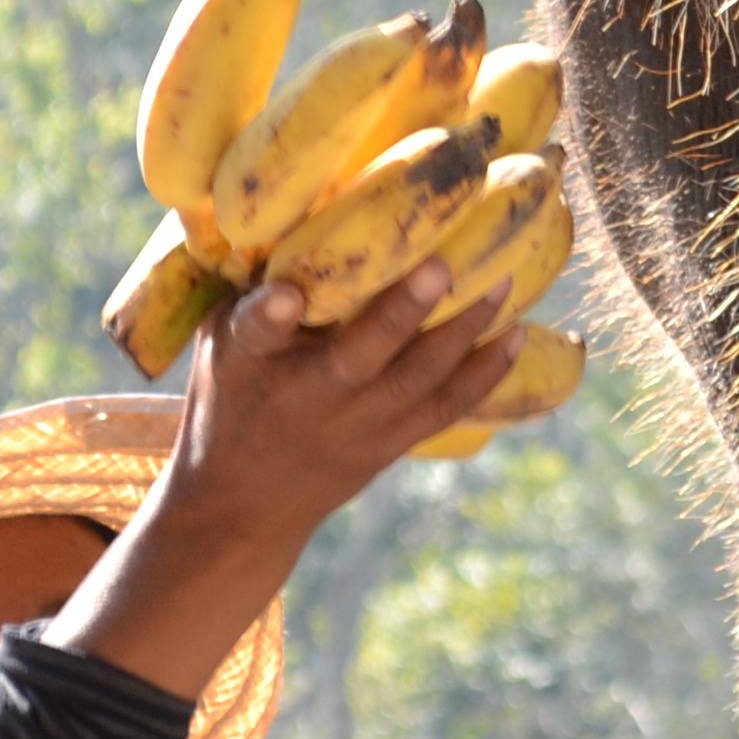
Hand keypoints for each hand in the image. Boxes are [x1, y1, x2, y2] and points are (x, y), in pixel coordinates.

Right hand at [48, 264, 513, 702]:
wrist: (244, 506)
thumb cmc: (232, 401)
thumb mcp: (221, 348)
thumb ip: (258, 302)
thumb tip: (303, 233)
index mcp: (256, 361)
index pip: (258, 331)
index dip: (272, 312)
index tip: (289, 293)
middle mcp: (312, 397)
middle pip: (361, 357)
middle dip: (404, 311)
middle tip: (446, 264)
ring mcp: (359, 427)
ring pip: (418, 381)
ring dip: (466, 332)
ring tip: (504, 283)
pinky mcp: (392, 444)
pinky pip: (445, 409)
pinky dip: (486, 373)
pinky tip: (517, 334)